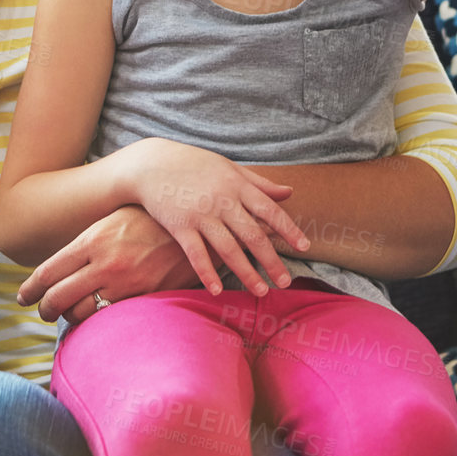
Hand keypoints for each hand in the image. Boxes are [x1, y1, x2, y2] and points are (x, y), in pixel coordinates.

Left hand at [17, 205, 206, 322]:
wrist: (193, 226)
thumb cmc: (149, 220)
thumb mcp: (112, 221)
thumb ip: (86, 244)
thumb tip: (59, 267)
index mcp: (92, 240)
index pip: (48, 272)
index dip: (30, 290)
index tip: (23, 297)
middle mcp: (104, 264)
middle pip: (58, 298)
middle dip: (45, 309)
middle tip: (44, 310)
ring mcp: (124, 283)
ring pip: (82, 313)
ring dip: (71, 317)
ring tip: (71, 314)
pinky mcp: (143, 297)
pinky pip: (110, 318)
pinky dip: (98, 320)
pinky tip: (97, 314)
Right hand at [123, 138, 307, 293]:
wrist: (151, 163)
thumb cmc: (195, 165)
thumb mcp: (229, 168)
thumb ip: (259, 183)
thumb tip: (289, 192)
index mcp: (237, 185)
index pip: (270, 210)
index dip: (288, 229)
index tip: (304, 247)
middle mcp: (222, 201)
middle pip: (252, 235)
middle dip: (271, 261)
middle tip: (286, 282)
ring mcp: (200, 214)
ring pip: (228, 249)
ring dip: (246, 273)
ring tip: (261, 292)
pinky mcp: (179, 226)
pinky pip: (196, 254)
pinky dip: (207, 273)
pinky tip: (217, 291)